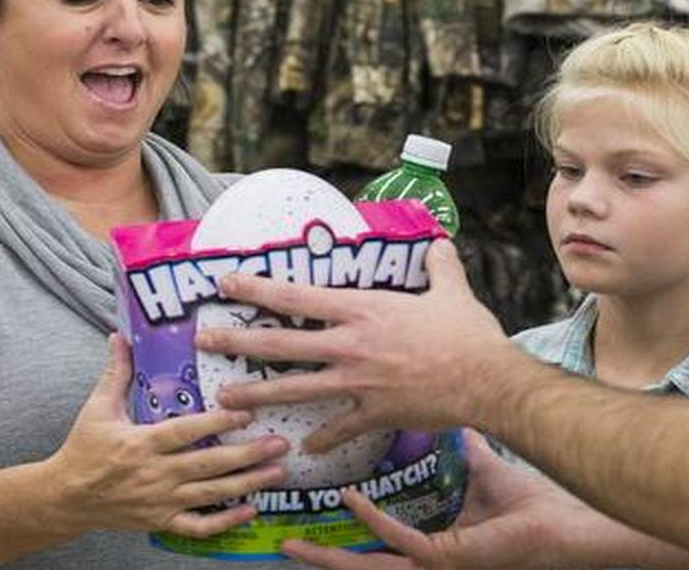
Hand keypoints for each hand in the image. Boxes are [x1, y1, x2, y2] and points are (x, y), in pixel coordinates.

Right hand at [45, 334, 289, 538]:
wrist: (64, 498)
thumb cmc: (83, 449)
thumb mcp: (97, 407)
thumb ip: (116, 372)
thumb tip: (120, 336)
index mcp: (140, 443)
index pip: (185, 432)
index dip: (217, 422)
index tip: (247, 413)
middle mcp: (154, 474)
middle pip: (207, 464)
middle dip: (247, 454)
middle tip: (280, 443)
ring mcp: (159, 501)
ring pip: (210, 495)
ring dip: (247, 483)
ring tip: (277, 471)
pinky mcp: (160, 521)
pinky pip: (197, 526)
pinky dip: (225, 522)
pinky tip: (250, 509)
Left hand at [197, 239, 527, 452]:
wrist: (484, 379)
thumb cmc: (467, 333)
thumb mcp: (452, 290)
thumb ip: (440, 265)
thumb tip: (440, 243)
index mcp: (362, 310)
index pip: (297, 296)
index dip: (257, 288)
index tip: (226, 284)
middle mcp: (349, 345)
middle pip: (281, 343)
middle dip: (237, 342)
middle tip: (204, 341)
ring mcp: (357, 382)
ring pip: (295, 388)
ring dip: (257, 393)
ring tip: (225, 399)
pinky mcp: (373, 413)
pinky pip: (339, 428)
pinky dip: (322, 438)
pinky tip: (306, 446)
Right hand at [278, 431, 600, 569]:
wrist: (562, 526)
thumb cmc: (527, 507)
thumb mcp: (479, 475)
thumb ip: (461, 451)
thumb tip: (449, 418)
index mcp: (430, 548)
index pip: (377, 549)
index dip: (345, 540)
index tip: (315, 521)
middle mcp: (425, 563)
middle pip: (361, 566)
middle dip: (320, 559)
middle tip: (283, 543)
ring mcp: (432, 567)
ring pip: (367, 567)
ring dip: (329, 559)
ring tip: (294, 543)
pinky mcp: (444, 559)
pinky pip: (399, 542)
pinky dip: (373, 523)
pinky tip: (352, 501)